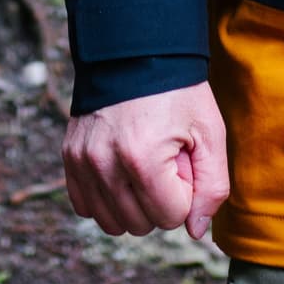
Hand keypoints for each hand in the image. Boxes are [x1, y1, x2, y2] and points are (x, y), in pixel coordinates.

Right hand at [62, 81, 228, 242]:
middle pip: (141, 224)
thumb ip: (213, 187)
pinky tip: (121, 174)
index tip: (183, 160)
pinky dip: (105, 199)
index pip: (171, 217)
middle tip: (164, 161)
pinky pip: (85, 206)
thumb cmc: (178, 92)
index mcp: (143, 158)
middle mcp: (105, 164)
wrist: (134, 52)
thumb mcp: (210, 133)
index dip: (185, 192)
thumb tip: (196, 230)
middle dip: (160, 200)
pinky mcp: (70, 157)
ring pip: (112, 223)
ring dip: (133, 204)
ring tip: (143, 166)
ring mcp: (82, 161)